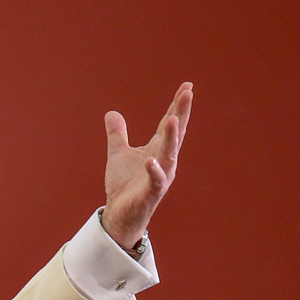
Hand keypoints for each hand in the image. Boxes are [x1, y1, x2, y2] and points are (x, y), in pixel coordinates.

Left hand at [101, 81, 192, 249]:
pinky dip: (154, 170)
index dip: (178, 105)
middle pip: (175, 133)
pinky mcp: (151, 193)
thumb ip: (117, 134)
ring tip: (172, 119)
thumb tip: (111, 113)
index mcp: (158, 149)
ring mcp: (160, 176)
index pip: (170, 123)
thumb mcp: (118, 154)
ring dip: (171, 137)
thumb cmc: (124, 185)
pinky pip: (155, 180)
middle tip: (188, 93)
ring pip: (169, 154)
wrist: (119, 213)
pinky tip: (151, 159)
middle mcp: (164, 160)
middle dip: (181, 113)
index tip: (187, 86)